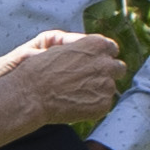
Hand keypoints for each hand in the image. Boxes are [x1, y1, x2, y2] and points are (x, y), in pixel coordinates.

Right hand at [0, 29, 125, 149]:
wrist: (31, 95)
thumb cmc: (39, 70)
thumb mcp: (62, 48)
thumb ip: (83, 49)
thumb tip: (96, 52)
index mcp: (97, 45)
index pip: (111, 49)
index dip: (103, 56)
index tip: (95, 63)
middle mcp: (106, 63)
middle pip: (118, 68)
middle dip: (107, 72)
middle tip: (91, 79)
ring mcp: (107, 85)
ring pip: (110, 87)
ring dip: (99, 89)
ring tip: (77, 93)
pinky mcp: (103, 104)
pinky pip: (104, 103)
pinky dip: (93, 104)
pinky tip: (75, 104)